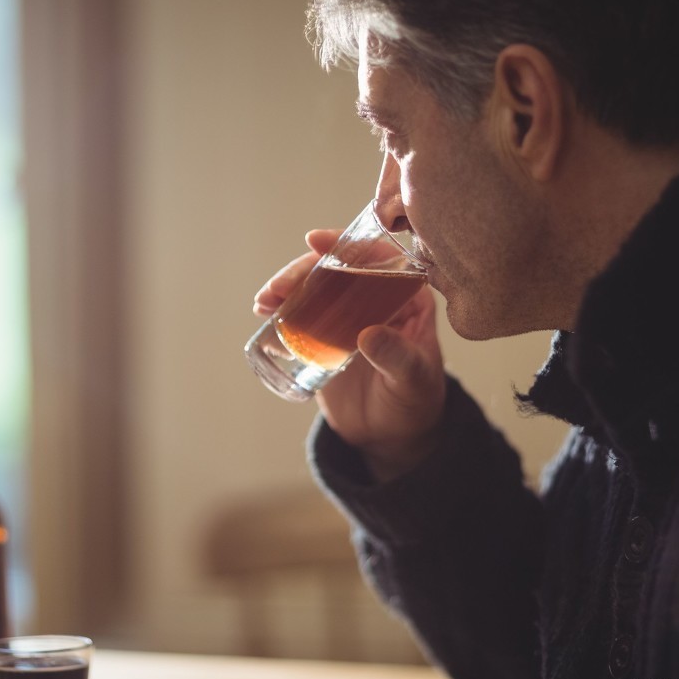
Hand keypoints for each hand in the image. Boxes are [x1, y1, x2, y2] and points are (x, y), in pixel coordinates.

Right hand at [254, 230, 446, 482]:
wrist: (390, 436)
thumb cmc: (414, 403)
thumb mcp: (412, 380)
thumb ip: (397, 357)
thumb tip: (369, 334)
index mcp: (408, 298)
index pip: (379, 257)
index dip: (347, 244)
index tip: (315, 242)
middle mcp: (375, 300)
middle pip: (337, 270)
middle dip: (304, 272)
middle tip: (279, 287)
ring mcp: (347, 318)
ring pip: (315, 290)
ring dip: (287, 288)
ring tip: (265, 301)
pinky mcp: (324, 338)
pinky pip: (301, 316)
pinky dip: (281, 311)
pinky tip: (265, 312)